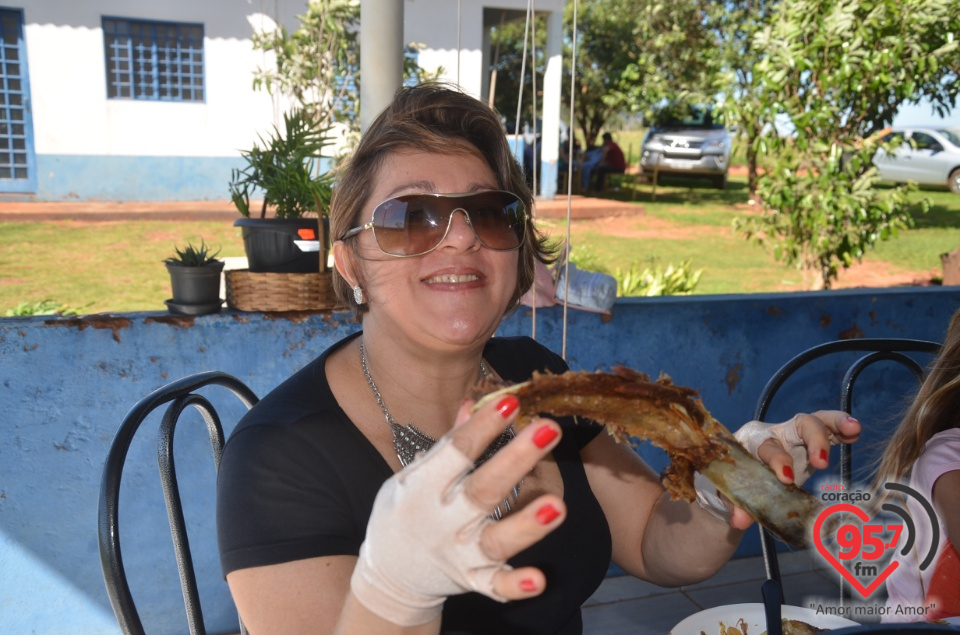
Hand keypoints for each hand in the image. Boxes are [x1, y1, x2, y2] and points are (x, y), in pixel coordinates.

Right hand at [350, 396, 564, 626]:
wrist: (388, 577)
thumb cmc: (405, 512)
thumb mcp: (413, 475)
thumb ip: (448, 444)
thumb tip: (475, 402)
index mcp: (424, 487)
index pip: (458, 451)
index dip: (484, 426)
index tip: (513, 401)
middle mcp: (443, 520)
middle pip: (484, 489)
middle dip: (517, 459)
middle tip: (550, 429)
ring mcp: (459, 554)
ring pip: (496, 540)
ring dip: (527, 525)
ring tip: (557, 506)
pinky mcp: (472, 581)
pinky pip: (494, 586)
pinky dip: (514, 585)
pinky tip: (538, 579)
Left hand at [715, 412, 859, 530]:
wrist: (737, 472)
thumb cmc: (736, 479)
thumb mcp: (733, 491)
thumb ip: (737, 504)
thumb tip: (740, 521)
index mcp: (751, 441)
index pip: (767, 446)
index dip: (778, 460)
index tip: (786, 478)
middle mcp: (774, 433)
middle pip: (798, 423)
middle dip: (814, 439)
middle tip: (822, 462)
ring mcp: (793, 435)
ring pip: (816, 420)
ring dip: (836, 423)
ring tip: (854, 428)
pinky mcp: (807, 441)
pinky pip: (827, 429)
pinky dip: (842, 429)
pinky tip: (856, 433)